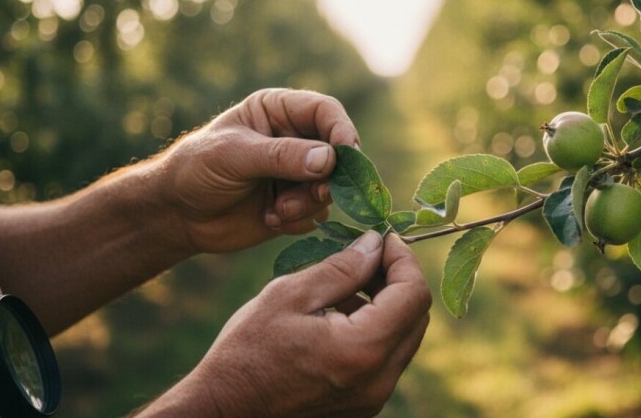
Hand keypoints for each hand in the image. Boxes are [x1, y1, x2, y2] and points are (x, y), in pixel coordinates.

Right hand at [137, 232, 430, 417]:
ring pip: (403, 338)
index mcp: (363, 349)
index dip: (404, 260)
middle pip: (416, 317)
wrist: (224, 411)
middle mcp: (378, 380)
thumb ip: (341, 268)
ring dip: (386, 305)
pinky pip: (385, 359)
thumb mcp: (289, 296)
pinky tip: (339, 316)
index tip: (384, 239)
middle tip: (367, 257)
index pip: (414, 295)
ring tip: (346, 285)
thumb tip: (375, 244)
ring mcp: (372, 398)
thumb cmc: (247, 353)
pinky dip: (374, 330)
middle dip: (398, 280)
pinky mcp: (361, 405)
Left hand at [158, 88, 359, 252]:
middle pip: (339, 152)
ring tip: (277, 211)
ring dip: (309, 203)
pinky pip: (318, 213)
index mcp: (279, 111)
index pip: (326, 112)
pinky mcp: (296, 204)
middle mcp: (295, 139)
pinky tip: (269, 219)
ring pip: (331, 187)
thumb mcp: (234, 156)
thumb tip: (329, 160)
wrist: (177, 214)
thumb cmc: (197, 170)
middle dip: (329, 177)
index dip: (341, 131)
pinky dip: (299, 220)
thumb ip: (281, 156)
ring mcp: (297, 173)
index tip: (346, 155)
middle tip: (316, 194)